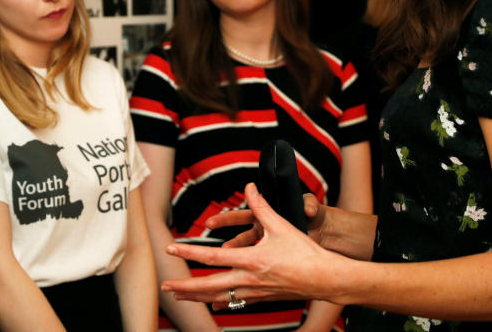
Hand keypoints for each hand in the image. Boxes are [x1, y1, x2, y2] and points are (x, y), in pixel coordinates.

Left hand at [162, 183, 338, 307]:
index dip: (189, 252)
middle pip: (209, 286)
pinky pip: (236, 303)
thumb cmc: (305, 253)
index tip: (172, 248)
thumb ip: (261, 206)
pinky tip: (212, 305)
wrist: (325, 278)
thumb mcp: (281, 225)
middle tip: (166, 285)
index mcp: (250, 259)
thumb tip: (250, 187)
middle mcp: (249, 279)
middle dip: (185, 287)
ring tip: (179, 296)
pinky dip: (220, 303)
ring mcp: (254, 292)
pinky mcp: (262, 298)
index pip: (212, 256)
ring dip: (197, 297)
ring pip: (219, 297)